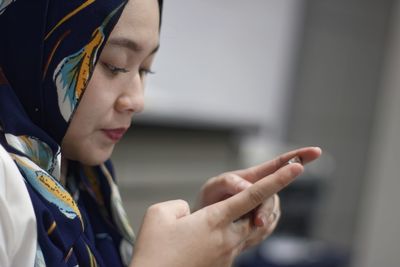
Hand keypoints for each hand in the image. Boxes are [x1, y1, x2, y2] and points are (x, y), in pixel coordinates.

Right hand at [130, 147, 321, 266]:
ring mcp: (227, 255)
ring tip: (249, 209)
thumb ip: (179, 206)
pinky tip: (224, 231)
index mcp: (214, 221)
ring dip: (256, 217)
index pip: (253, 196)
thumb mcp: (159, 215)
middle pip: (260, 215)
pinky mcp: (222, 266)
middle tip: (269, 189)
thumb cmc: (153, 251)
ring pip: (251, 232)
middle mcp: (227, 238)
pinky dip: (239, 232)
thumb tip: (189, 213)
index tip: (297, 168)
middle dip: (268, 202)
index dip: (277, 180)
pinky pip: (238, 244)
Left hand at [195, 147, 320, 249]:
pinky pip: (268, 229)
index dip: (298, 157)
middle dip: (267, 209)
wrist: (205, 223)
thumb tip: (247, 188)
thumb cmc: (209, 200)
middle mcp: (262, 189)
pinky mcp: (263, 223)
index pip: (279, 164)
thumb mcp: (213, 187)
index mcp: (252, 177)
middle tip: (257, 222)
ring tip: (241, 227)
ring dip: (261, 222)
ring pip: (273, 214)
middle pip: (275, 194)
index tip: (316, 151)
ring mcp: (264, 206)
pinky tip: (244, 232)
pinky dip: (257, 233)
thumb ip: (229, 183)